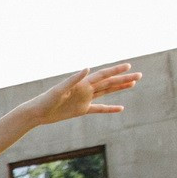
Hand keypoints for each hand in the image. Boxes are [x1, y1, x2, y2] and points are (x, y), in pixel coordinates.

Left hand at [17, 63, 139, 126]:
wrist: (37, 112)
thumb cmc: (46, 100)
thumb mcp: (60, 90)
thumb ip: (74, 79)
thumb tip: (88, 68)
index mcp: (82, 83)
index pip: (103, 75)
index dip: (116, 70)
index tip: (128, 65)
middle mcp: (85, 89)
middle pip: (109, 82)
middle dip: (124, 78)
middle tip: (139, 75)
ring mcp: (84, 99)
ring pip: (106, 92)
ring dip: (119, 88)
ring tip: (133, 83)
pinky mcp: (81, 110)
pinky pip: (99, 108)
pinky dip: (109, 108)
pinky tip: (120, 108)